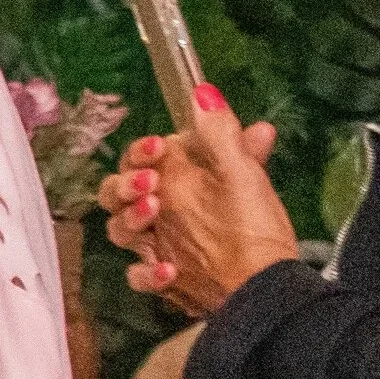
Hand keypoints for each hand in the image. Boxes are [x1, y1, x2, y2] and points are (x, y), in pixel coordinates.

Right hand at [97, 85, 296, 314]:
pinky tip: (169, 270)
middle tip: (151, 187)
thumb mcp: (242, 174)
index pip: (139, 160)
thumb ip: (221, 133)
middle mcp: (161, 212)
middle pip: (113, 194)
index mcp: (179, 182)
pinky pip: (136, 275)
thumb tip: (206, 91)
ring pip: (118, 231)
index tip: (158, 149)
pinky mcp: (160, 280)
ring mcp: (157, 245)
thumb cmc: (254, 226)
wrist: (266, 287)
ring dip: (130, 222)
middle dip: (123, 186)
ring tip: (155, 214)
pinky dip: (146, 273)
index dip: (140, 152)